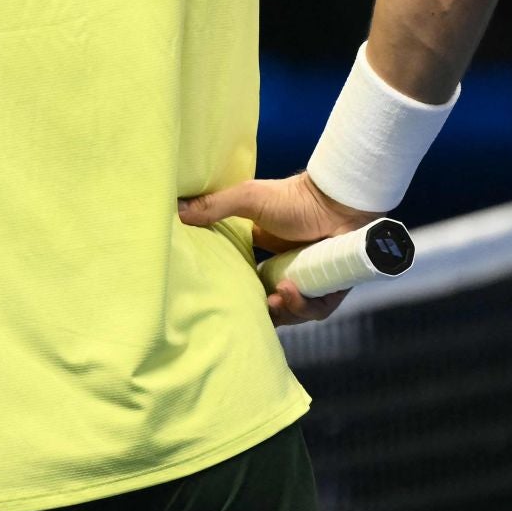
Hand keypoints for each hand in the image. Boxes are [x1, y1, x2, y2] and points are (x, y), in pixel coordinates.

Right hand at [177, 171, 380, 327]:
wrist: (336, 200)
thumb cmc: (293, 198)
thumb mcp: (247, 199)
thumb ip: (213, 207)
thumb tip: (174, 211)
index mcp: (265, 254)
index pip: (249, 283)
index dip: (241, 295)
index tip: (227, 298)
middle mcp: (287, 271)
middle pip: (272, 305)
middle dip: (264, 312)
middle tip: (255, 309)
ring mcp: (309, 281)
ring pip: (294, 312)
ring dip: (284, 310)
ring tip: (276, 299)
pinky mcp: (331, 288)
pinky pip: (317, 310)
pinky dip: (303, 306)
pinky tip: (292, 292)